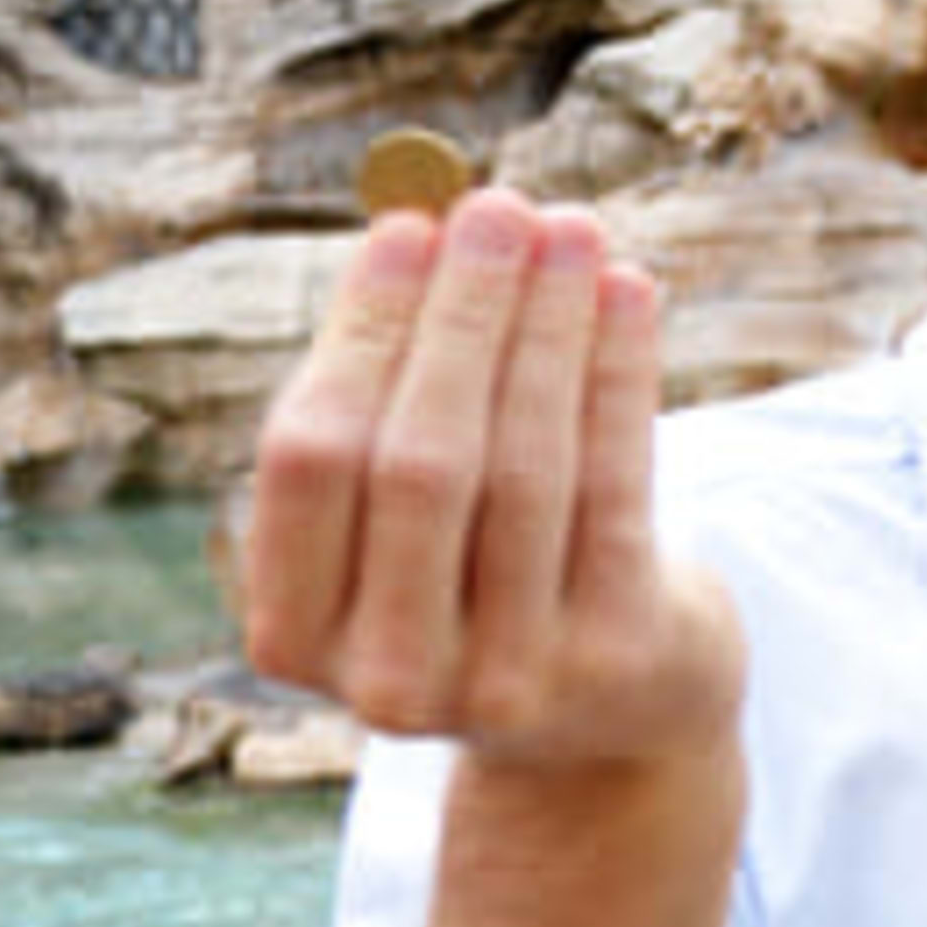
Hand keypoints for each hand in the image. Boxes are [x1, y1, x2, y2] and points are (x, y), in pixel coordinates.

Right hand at [244, 188, 741, 772]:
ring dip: (551, 329)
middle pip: (420, 460)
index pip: (308, 459)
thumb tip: (430, 225)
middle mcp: (386, 675)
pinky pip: (617, 487)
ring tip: (572, 229)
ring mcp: (506, 678)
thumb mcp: (411, 521)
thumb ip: (397, 400)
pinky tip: (631, 295)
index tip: (404, 229)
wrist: (609, 719)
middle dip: (463, 318)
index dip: (362, 335)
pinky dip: (621, 376)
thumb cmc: (486, 576)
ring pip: (527, 467)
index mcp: (295, 636)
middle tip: (497, 207)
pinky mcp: (614, 657)